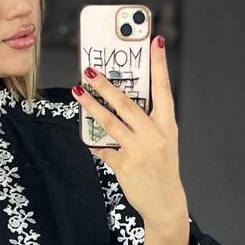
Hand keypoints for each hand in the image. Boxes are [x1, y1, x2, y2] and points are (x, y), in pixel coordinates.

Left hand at [72, 35, 188, 224]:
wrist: (165, 202)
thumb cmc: (163, 168)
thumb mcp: (163, 141)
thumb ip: (146, 123)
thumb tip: (120, 105)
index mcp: (167, 125)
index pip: (163, 89)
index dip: (159, 65)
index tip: (155, 42)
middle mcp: (154, 135)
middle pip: (126, 103)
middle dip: (105, 85)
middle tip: (89, 71)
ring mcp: (138, 150)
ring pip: (109, 122)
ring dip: (91, 106)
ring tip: (78, 93)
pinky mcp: (124, 165)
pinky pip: (103, 149)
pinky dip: (95, 144)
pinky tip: (88, 139)